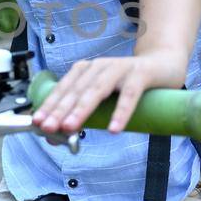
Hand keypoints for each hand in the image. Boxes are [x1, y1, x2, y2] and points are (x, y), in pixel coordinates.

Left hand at [31, 53, 185, 135]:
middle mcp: (100, 67)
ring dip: (82, 109)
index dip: (50, 105)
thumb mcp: (104, 97)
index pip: (64, 88)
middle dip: (60, 110)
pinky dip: (120, 112)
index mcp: (87, 71)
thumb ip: (86, 114)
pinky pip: (129, 95)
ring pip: (97, 90)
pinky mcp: (140, 75)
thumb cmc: (129, 84)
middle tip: (48, 127)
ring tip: (70, 127)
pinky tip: (114, 128)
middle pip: (77, 90)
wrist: (163, 64)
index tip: (37, 121)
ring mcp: (120, 69)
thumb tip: (60, 136)